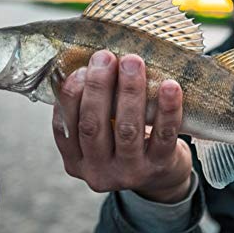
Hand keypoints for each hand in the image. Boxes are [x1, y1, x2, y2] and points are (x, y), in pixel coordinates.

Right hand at [52, 50, 192, 202]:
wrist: (161, 176)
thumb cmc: (123, 142)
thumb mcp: (99, 134)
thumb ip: (89, 108)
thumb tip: (87, 62)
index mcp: (75, 161)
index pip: (64, 128)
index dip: (70, 96)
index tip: (80, 68)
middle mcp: (98, 171)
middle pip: (92, 127)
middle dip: (98, 87)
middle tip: (105, 56)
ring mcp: (129, 172)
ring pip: (127, 129)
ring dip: (129, 91)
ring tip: (133, 62)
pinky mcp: (159, 167)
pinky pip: (164, 136)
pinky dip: (167, 109)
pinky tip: (169, 86)